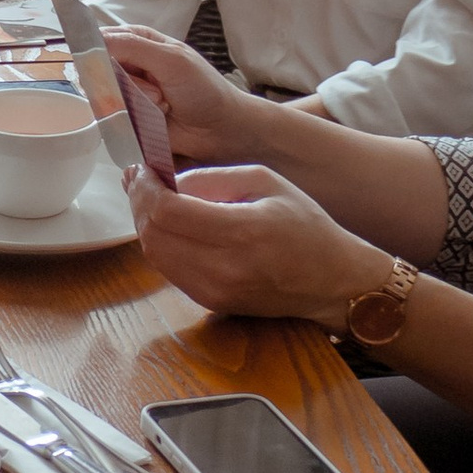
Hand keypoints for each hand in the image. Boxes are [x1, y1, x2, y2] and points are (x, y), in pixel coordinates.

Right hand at [96, 23, 265, 169]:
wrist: (221, 130)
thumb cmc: (204, 89)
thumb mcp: (170, 59)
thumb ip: (132, 46)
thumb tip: (95, 39)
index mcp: (141, 42)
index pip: (104, 38)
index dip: (95, 48)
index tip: (95, 60)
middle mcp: (131, 66)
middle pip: (99, 69)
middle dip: (123, 81)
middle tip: (156, 90)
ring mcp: (129, 94)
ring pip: (105, 94)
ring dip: (131, 102)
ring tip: (161, 106)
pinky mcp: (128, 119)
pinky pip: (111, 118)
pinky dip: (127, 120)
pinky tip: (149, 120)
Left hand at [130, 163, 385, 327]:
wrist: (333, 282)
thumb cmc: (306, 226)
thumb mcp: (267, 182)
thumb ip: (214, 179)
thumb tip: (168, 182)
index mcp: (244, 232)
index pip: (168, 212)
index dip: (145, 188)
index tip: (143, 169)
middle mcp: (225, 268)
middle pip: (153, 236)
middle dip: (138, 204)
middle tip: (141, 181)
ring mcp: (215, 291)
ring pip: (155, 256)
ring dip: (145, 224)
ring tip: (152, 199)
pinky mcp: (210, 303)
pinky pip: (169, 270)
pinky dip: (161, 244)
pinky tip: (169, 225)